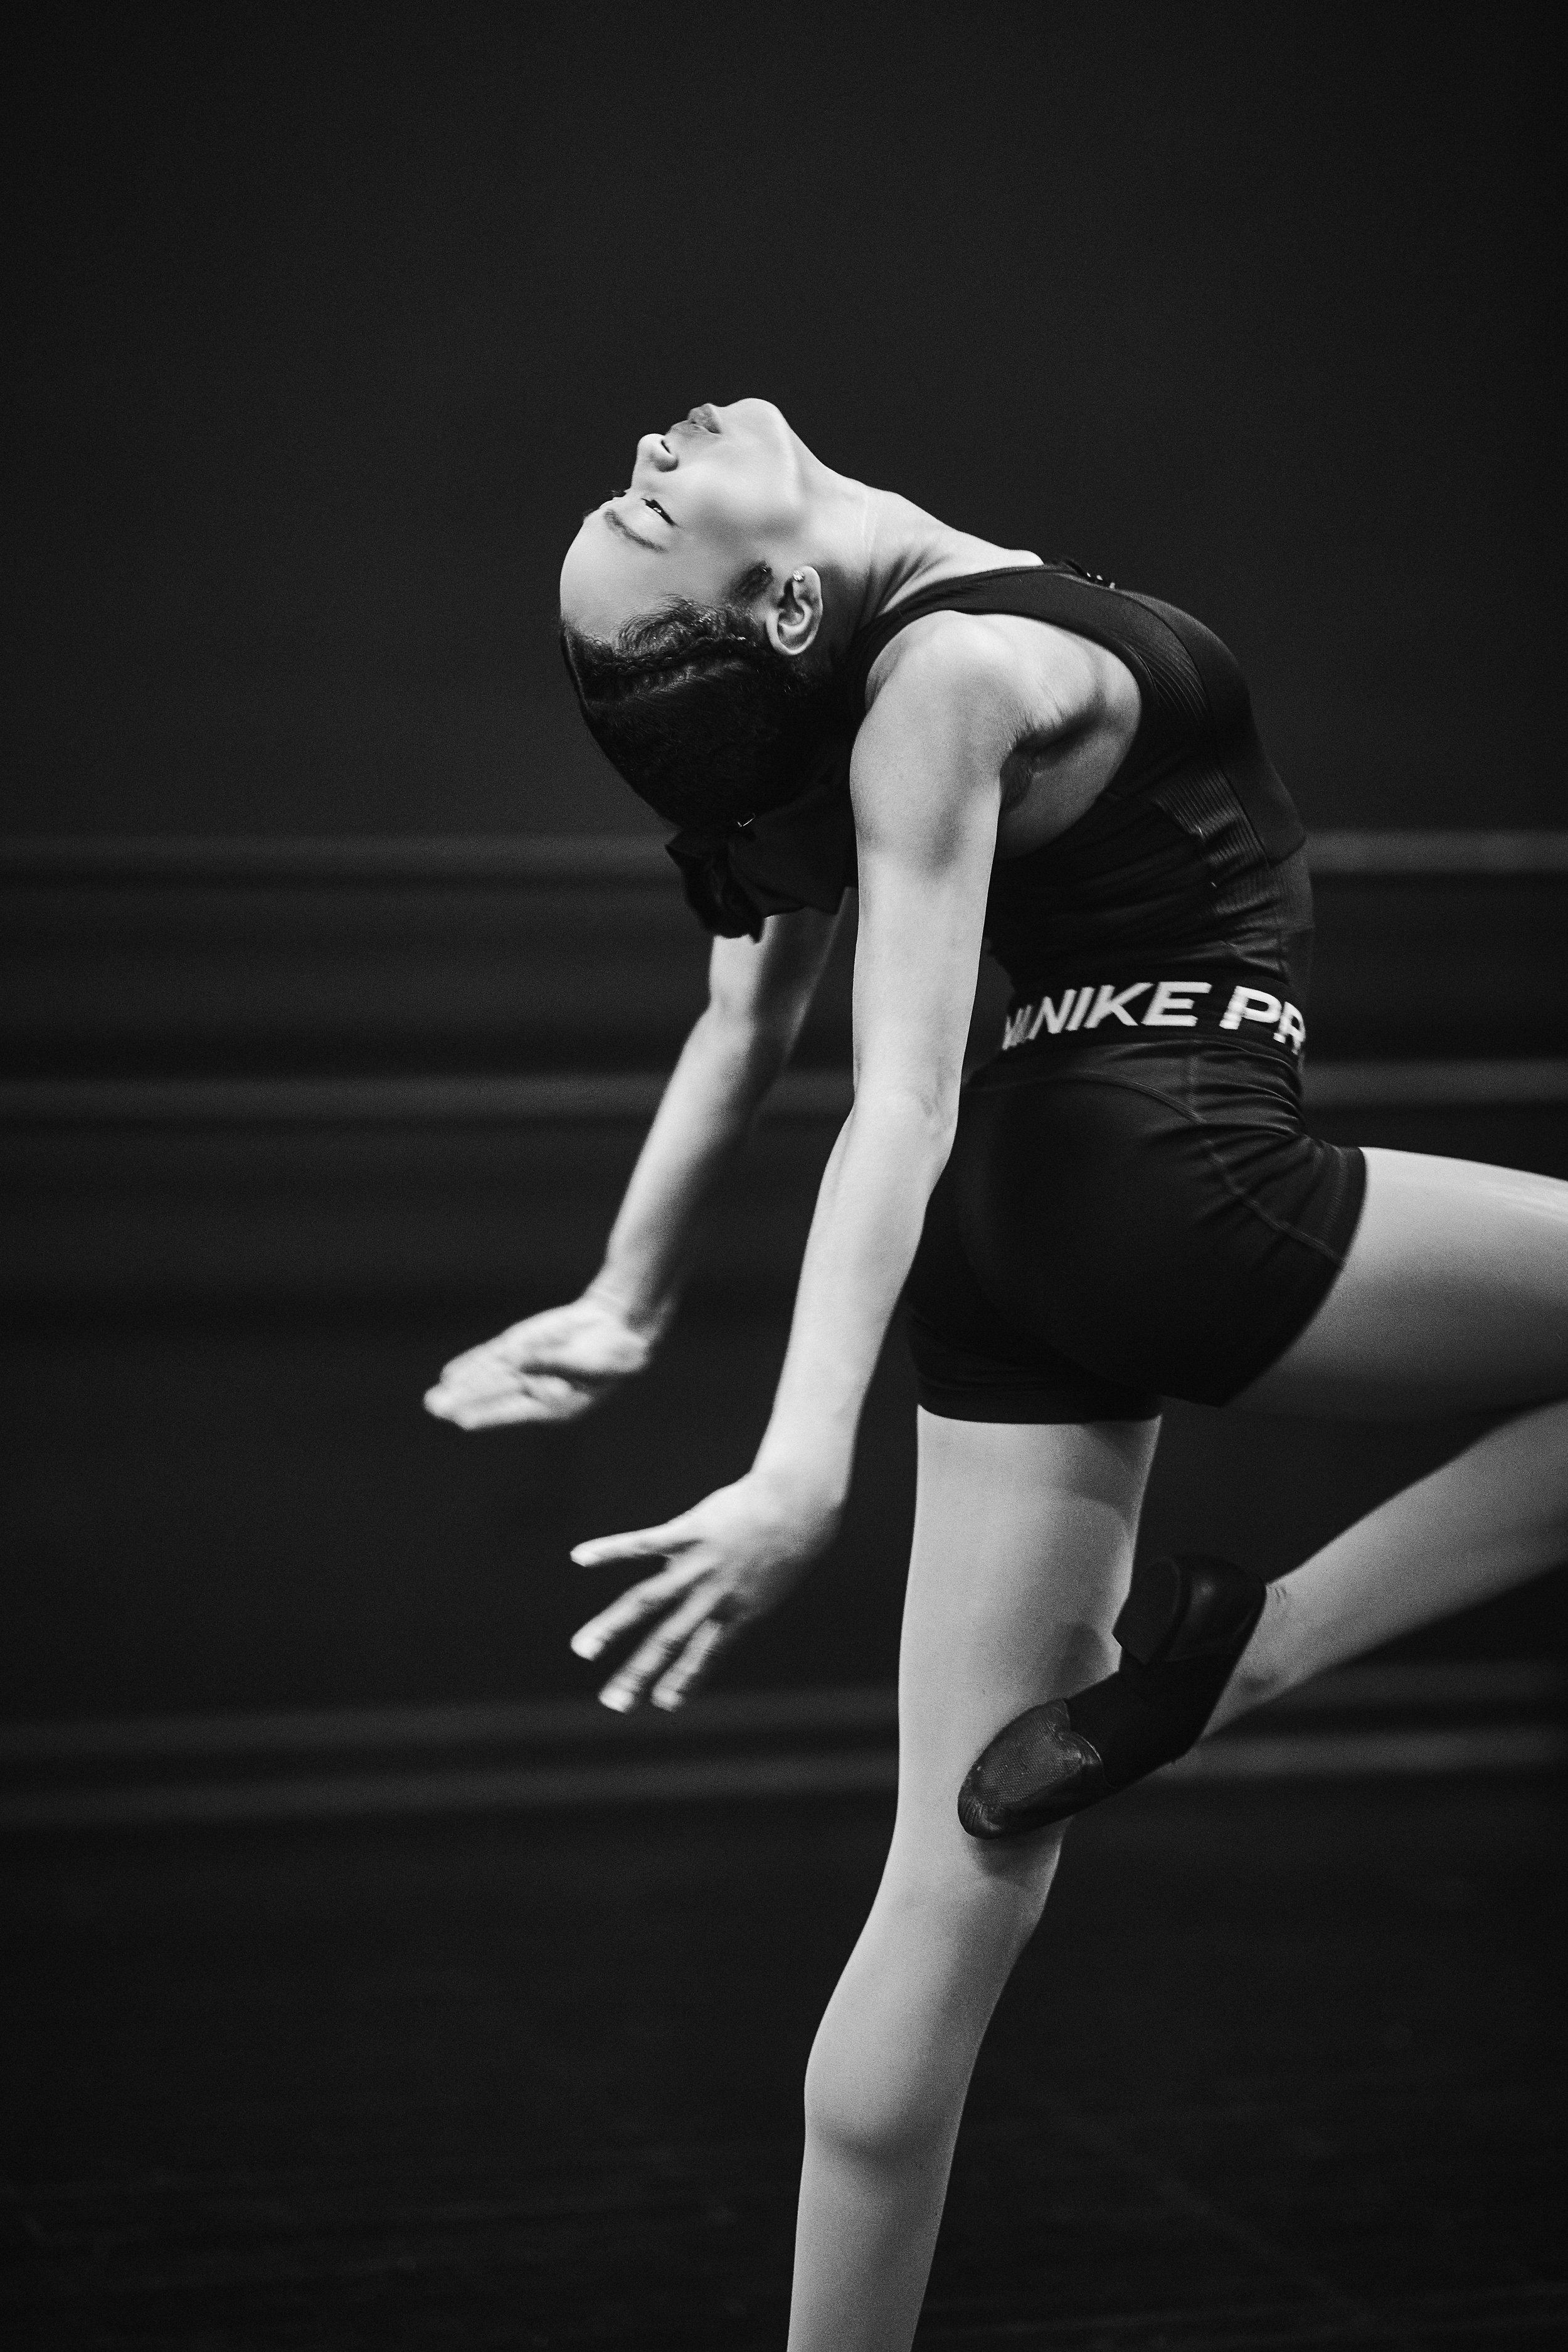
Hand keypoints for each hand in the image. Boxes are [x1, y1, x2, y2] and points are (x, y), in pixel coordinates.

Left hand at [423, 1289, 666, 1428]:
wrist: (618, 1327)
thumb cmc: (614, 1353)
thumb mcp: (590, 1361)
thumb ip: (554, 1363)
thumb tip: (519, 1362)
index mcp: (555, 1405)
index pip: (513, 1411)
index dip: (488, 1414)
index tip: (463, 1420)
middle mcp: (534, 1392)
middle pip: (492, 1396)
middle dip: (464, 1402)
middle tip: (435, 1407)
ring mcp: (525, 1370)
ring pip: (487, 1379)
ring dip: (460, 1388)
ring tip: (433, 1400)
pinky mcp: (522, 1349)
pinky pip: (492, 1358)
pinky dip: (471, 1365)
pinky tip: (450, 1376)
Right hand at [569, 1471, 841, 1711]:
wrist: (799, 1503)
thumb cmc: (786, 1543)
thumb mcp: (769, 1585)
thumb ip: (739, 1604)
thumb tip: (714, 1617)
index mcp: (736, 1612)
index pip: (705, 1655)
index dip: (685, 1679)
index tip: (663, 1704)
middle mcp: (714, 1596)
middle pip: (669, 1641)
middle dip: (639, 1674)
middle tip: (612, 1704)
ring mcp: (699, 1564)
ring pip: (648, 1601)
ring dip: (612, 1627)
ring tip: (583, 1649)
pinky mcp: (689, 1531)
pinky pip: (643, 1542)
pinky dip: (610, 1550)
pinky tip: (580, 1557)